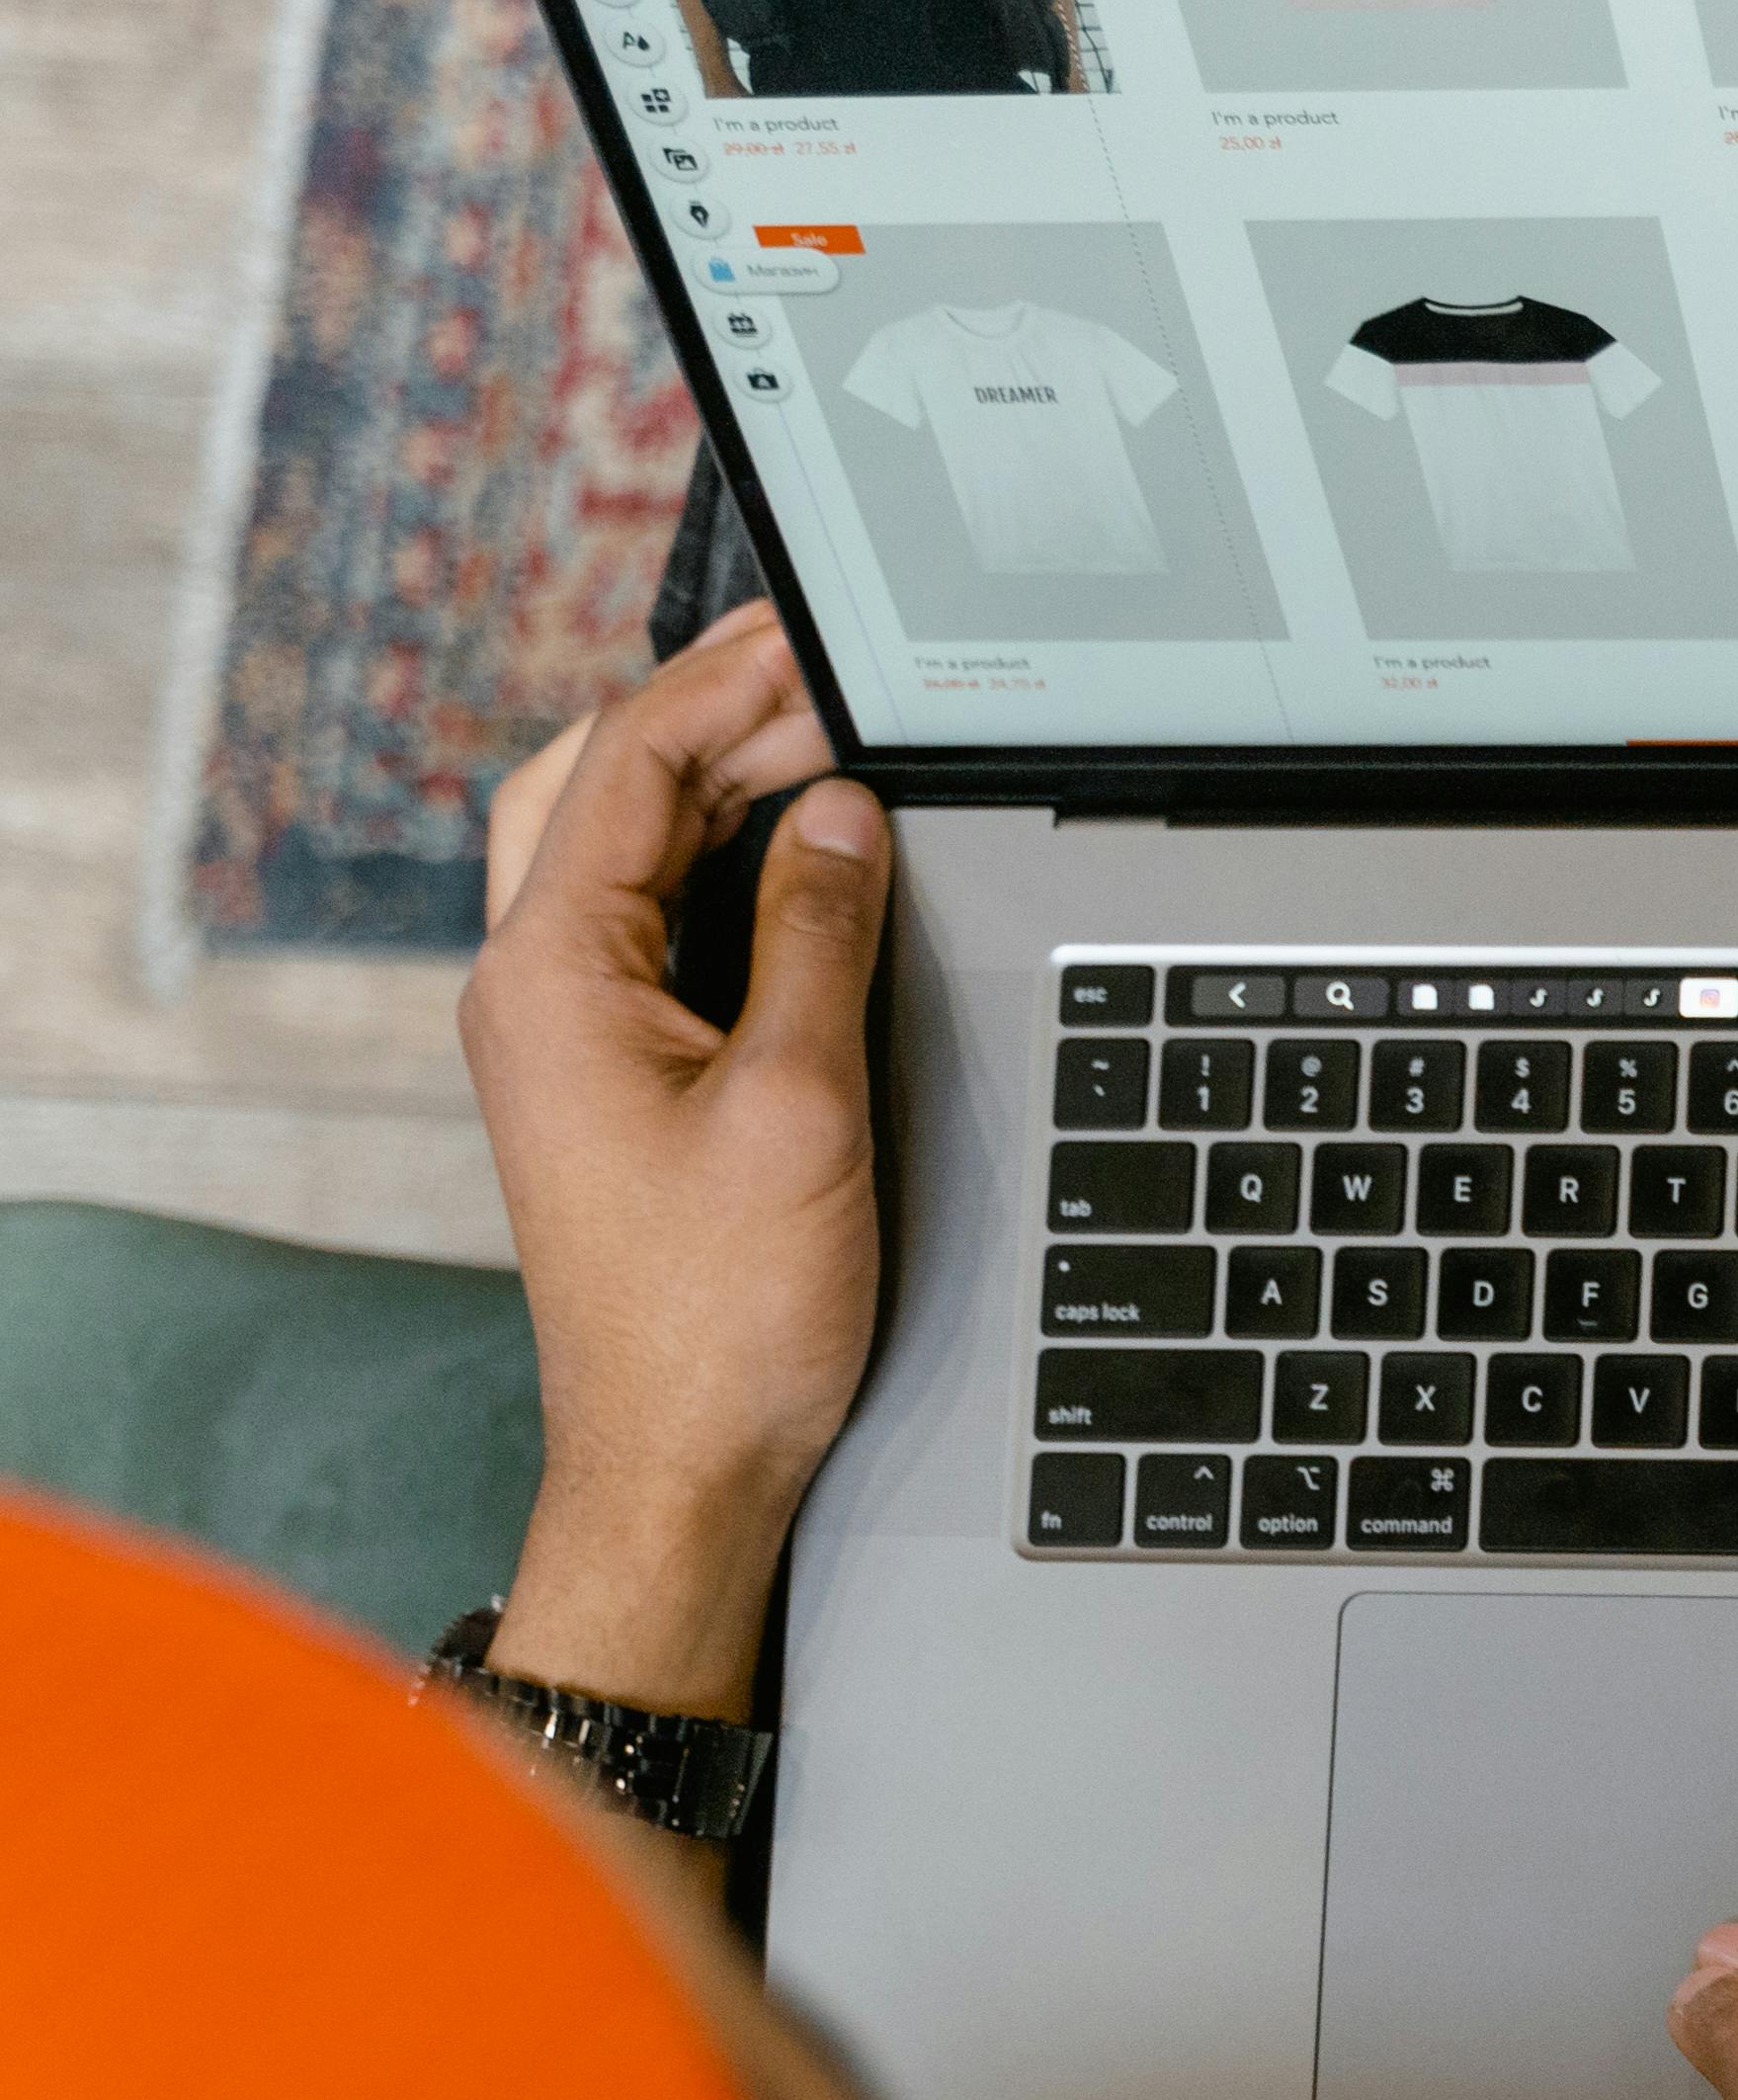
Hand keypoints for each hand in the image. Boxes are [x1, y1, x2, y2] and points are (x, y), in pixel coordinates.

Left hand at [461, 599, 889, 1718]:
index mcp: (551, 978)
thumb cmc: (723, 1318)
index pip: (628, 766)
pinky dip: (722, 868)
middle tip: (828, 675)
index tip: (816, 638)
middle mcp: (535, 992)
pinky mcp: (611, 1078)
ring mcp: (566, 1035)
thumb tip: (840, 817)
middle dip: (711, 714)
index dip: (726, 685)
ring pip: (620, 850)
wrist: (683, 1462)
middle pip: (599, 787)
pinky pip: (651, 925)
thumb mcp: (801, 1104)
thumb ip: (821, 938)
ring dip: (716, 788)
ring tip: (831, 748)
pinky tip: (804, 863)